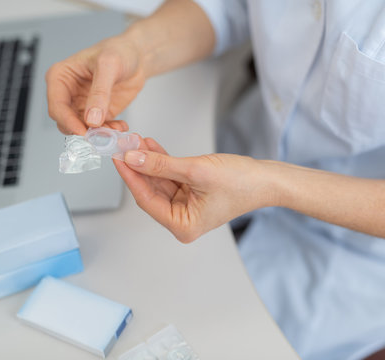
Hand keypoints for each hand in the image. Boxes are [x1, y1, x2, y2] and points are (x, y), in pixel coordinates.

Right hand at [45, 36, 145, 134]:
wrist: (137, 56)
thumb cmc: (119, 51)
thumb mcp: (108, 66)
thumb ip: (100, 93)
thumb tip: (92, 118)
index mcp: (60, 77)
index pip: (57, 106)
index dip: (68, 122)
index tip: (83, 131)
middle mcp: (68, 94)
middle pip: (66, 122)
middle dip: (83, 130)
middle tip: (102, 134)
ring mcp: (82, 105)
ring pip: (82, 129)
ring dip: (98, 134)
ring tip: (115, 129)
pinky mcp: (97, 114)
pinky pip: (98, 130)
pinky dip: (109, 132)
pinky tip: (120, 126)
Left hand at [113, 138, 269, 242]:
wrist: (266, 179)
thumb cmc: (241, 183)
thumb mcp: (196, 171)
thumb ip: (162, 165)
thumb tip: (133, 158)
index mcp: (183, 225)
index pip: (147, 199)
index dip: (130, 177)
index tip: (117, 158)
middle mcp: (182, 219)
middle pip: (151, 190)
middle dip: (138, 166)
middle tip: (123, 146)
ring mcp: (186, 206)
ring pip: (159, 181)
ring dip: (148, 161)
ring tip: (135, 141)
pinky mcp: (191, 193)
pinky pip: (170, 176)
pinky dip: (162, 162)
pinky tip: (150, 146)